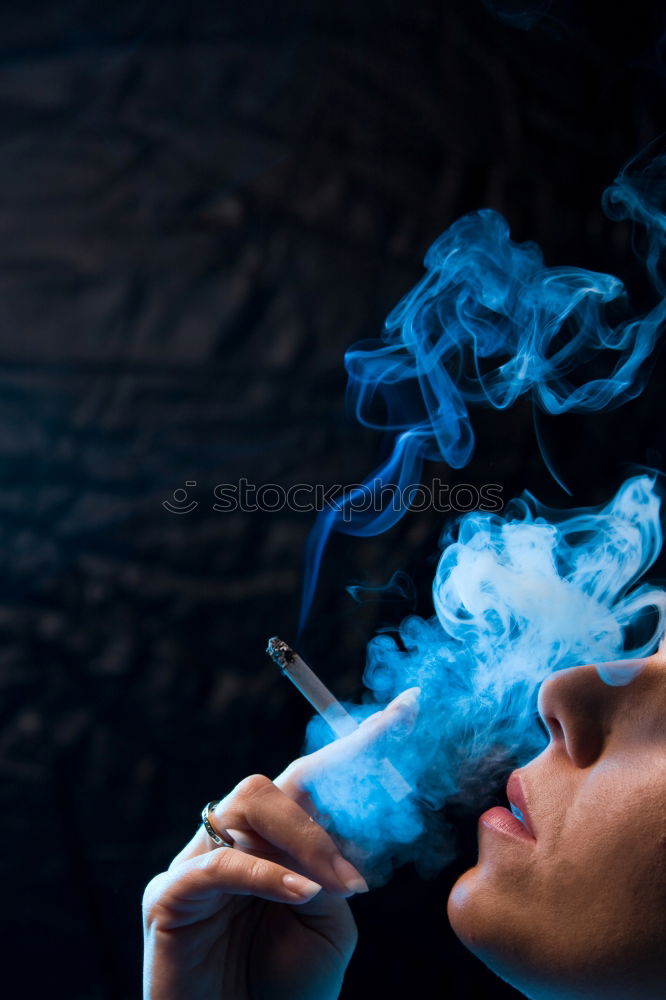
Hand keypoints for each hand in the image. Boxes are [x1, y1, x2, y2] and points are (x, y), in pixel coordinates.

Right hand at [142, 688, 418, 999]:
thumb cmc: (283, 989)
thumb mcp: (328, 921)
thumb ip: (332, 869)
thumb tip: (343, 829)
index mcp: (274, 839)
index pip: (316, 778)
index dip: (362, 742)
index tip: (410, 709)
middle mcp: (235, 838)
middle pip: (282, 779)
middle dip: (340, 778)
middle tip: (386, 812)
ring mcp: (197, 860)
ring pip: (251, 802)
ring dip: (308, 840)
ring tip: (344, 887)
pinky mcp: (168, 896)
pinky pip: (218, 865)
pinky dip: (266, 874)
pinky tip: (303, 895)